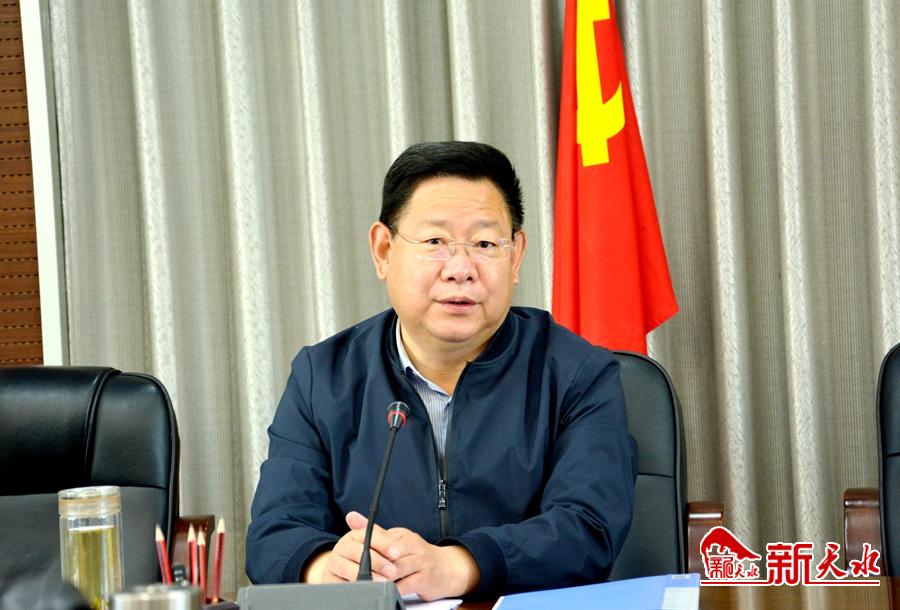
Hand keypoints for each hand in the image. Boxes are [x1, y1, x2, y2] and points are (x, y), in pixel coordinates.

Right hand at [302, 512, 398, 583]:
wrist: (340, 573)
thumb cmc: (363, 558)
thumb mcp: (375, 548)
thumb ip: (384, 544)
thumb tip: (398, 549)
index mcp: (354, 536)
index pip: (368, 535)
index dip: (383, 544)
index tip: (397, 553)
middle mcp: (342, 547)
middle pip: (357, 551)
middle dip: (376, 562)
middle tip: (392, 571)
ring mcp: (333, 563)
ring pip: (346, 567)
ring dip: (364, 575)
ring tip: (381, 581)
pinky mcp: (329, 579)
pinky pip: (339, 583)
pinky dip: (353, 586)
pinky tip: (366, 589)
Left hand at [351, 514, 479, 599]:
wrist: (448, 568)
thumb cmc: (417, 556)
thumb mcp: (397, 540)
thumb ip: (375, 532)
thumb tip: (351, 516)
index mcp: (403, 536)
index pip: (381, 539)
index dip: (367, 549)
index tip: (352, 558)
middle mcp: (413, 546)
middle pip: (388, 554)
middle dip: (372, 565)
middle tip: (355, 573)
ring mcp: (421, 562)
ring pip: (396, 569)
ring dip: (381, 577)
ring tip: (366, 583)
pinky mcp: (425, 579)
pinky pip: (406, 585)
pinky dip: (393, 589)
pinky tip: (383, 591)